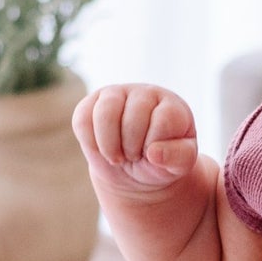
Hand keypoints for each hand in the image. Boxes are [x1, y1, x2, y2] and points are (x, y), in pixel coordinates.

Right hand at [74, 83, 203, 193]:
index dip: (154, 145)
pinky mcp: (92, 103)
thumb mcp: (179, 164)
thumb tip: (154, 152)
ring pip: (105, 112)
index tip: (153, 156)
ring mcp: (117, 94)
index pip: (164, 119)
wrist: (134, 167)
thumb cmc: (160, 162)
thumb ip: (178, 158)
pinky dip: (90, 143)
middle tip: (134, 158)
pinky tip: (102, 150)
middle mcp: (145, 93)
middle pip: (133, 117)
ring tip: (116, 157)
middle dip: (131, 148)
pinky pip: (82, 119)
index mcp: (172, 105)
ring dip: (109, 145)